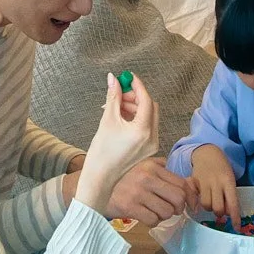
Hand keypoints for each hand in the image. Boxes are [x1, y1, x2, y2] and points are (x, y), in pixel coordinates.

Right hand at [74, 74, 158, 212]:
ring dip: (134, 107)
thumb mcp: (107, 120)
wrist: (100, 176)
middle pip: (150, 107)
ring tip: (115, 106)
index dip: (137, 86)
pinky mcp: (148, 148)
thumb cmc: (102, 151)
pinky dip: (135, 118)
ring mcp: (152, 144)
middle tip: (120, 92)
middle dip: (135, 97)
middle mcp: (152, 138)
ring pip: (148, 116)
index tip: (128, 78)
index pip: (146, 100)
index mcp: (143, 131)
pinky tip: (120, 117)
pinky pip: (146, 127)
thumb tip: (113, 78)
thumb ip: (113, 97)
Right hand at [106, 156, 191, 222]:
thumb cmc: (122, 178)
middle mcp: (147, 177)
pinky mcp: (129, 207)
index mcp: (152, 166)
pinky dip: (153, 222)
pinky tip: (145, 216)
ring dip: (164, 216)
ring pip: (167, 212)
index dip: (190, 197)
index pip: (182, 183)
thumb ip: (162, 168)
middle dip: (178, 208)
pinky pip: (153, 220)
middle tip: (171, 209)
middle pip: (178, 198)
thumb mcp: (141, 165)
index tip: (190, 205)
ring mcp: (138, 192)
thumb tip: (187, 181)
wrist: (95, 186)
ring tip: (155, 212)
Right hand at [187, 145, 238, 224]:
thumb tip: (228, 213)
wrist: (207, 152)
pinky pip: (195, 198)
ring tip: (210, 201)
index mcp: (228, 182)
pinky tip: (198, 199)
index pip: (233, 204)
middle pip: (218, 208)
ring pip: (206, 205)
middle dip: (220, 212)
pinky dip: (197, 202)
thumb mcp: (229, 179)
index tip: (236, 228)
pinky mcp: (194, 182)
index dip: (235, 218)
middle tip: (220, 209)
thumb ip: (229, 195)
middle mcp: (217, 183)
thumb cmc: (222, 168)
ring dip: (209, 207)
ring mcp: (204, 183)